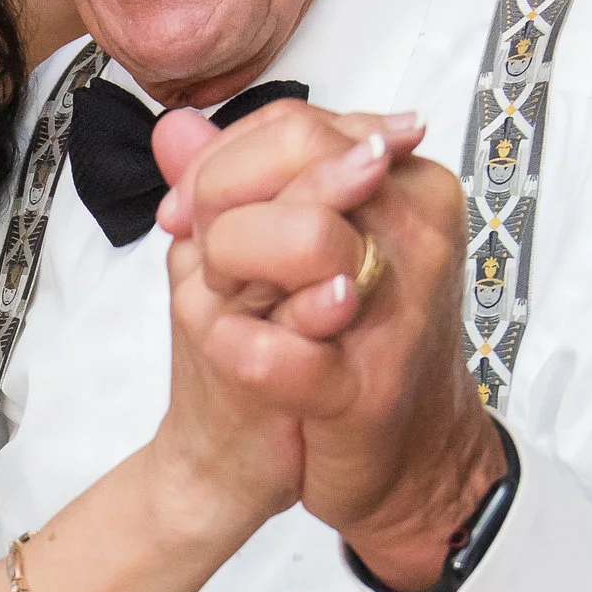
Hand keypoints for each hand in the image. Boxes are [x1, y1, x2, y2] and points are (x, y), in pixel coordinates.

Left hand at [154, 100, 502, 588]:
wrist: (402, 465)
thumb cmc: (349, 352)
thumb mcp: (292, 255)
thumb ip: (245, 187)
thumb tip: (174, 128)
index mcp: (406, 189)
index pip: (299, 126)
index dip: (224, 161)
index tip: (190, 209)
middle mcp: (417, 236)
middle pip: (305, 162)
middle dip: (226, 202)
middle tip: (207, 255)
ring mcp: (400, 311)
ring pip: (309, 238)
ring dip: (236, 262)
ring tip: (228, 297)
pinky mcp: (370, 392)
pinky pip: (292, 353)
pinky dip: (246, 348)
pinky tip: (234, 350)